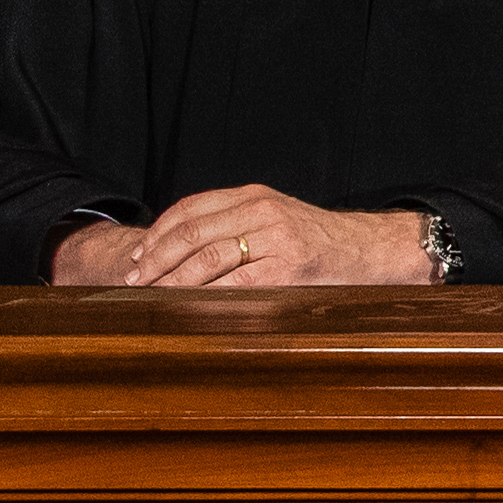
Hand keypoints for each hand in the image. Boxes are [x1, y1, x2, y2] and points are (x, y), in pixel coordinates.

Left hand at [100, 187, 428, 290]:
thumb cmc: (318, 241)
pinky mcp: (288, 267)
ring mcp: (275, 238)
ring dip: (173, 280)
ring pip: (207, 258)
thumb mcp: (275, 217)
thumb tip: (180, 250)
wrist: (369, 250)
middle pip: (191, 232)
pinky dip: (206, 297)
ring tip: (154, 296)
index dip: (157, 233)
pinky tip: (189, 307)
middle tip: (134, 281)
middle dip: (155, 260)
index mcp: (254, 195)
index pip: (190, 208)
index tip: (136, 256)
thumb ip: (235, 223)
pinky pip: (235, 283)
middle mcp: (262, 210)